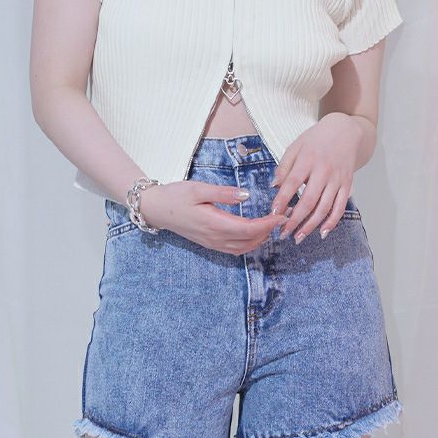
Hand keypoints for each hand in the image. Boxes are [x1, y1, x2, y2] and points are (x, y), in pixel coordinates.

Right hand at [138, 180, 285, 255]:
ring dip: (260, 239)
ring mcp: (212, 243)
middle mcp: (215, 237)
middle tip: (282, 217)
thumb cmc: (176, 196)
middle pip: (250, 240)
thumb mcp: (198, 188)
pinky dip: (249, 244)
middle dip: (269, 231)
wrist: (156, 209)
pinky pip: (235, 249)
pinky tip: (253, 234)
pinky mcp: (209, 243)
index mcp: (214, 223)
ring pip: (244, 248)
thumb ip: (223, 193)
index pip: (249, 228)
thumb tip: (246, 196)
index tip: (281, 214)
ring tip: (270, 225)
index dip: (268, 224)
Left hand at [271, 113, 361, 243]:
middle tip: (283, 233)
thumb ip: (284, 166)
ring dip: (310, 225)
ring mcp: (337, 179)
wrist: (346, 131)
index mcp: (308, 159)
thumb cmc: (316, 139)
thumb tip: (274, 186)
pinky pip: (340, 207)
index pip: (292, 183)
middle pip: (308, 200)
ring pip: (324, 208)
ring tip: (298, 237)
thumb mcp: (296, 146)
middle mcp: (324, 171)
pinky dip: (332, 222)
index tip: (273, 214)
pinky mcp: (348, 185)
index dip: (282, 200)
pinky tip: (321, 232)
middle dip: (295, 220)